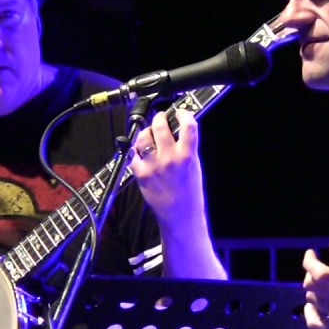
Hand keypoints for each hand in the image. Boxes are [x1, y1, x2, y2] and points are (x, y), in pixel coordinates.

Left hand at [130, 109, 206, 236]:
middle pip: (160, 126)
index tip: (181, 112)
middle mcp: (170, 158)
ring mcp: (153, 166)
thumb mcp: (195, 167)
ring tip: (149, 133)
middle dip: (160, 118)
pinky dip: (136, 149)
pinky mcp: (141, 174)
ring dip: (146, 131)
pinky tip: (140, 150)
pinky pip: (133, 154)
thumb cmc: (190, 193)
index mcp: (188, 156)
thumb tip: (180, 129)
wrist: (180, 216)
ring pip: (143, 137)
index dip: (184, 114)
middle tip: (161, 118)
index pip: (188, 126)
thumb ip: (188, 148)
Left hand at [302, 250, 328, 328]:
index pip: (318, 272)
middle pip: (311, 286)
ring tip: (324, 285)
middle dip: (313, 273)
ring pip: (312, 301)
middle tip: (322, 268)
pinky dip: (311, 313)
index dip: (310, 261)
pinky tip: (316, 306)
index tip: (312, 253)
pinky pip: (315, 324)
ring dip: (314, 290)